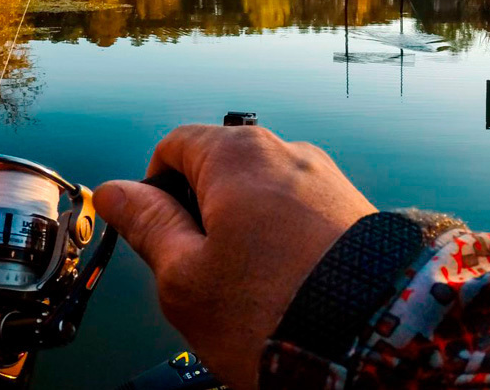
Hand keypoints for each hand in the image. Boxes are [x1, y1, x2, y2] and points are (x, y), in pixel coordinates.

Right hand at [94, 125, 375, 389]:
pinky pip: (300, 216)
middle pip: (219, 170)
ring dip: (242, 234)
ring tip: (249, 292)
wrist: (375, 343)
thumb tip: (114, 193)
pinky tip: (286, 289)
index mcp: (238, 154)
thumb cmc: (271, 312)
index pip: (173, 147)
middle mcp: (287, 152)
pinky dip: (282, 245)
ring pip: (261, 197)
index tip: (152, 235)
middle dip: (200, 217)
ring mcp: (327, 180)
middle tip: (199, 275)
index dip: (151, 189)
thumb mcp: (185, 276)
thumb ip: (147, 225)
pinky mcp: (356, 210)